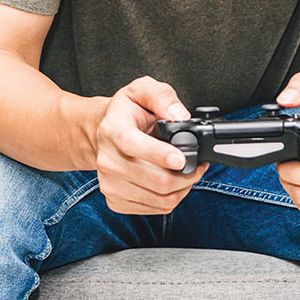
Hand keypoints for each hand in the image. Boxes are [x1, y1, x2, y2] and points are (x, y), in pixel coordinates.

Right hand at [95, 76, 208, 214]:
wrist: (103, 134)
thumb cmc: (127, 113)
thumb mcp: (142, 91)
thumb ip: (162, 97)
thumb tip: (179, 115)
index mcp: (112, 129)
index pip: (131, 145)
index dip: (158, 154)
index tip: (181, 158)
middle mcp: (107, 159)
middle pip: (155, 180)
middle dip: (187, 175)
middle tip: (197, 164)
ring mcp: (109, 183)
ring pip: (160, 199)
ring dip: (182, 188)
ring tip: (185, 172)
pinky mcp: (115, 200)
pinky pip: (155, 209)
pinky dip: (171, 198)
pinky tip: (170, 183)